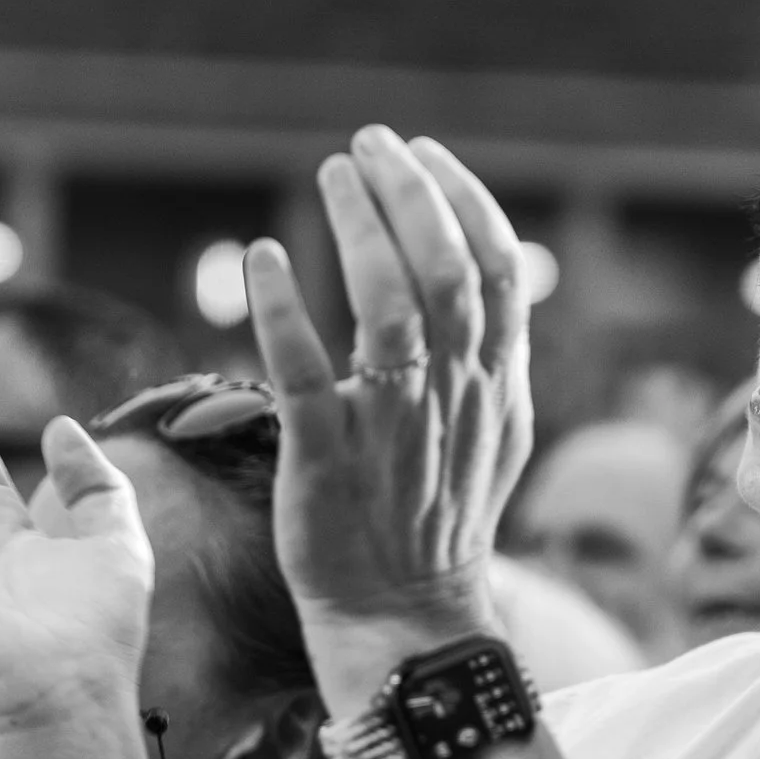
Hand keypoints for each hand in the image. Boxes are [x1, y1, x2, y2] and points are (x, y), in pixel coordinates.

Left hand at [243, 128, 531, 694]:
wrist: (406, 613)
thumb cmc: (437, 516)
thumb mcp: (496, 431)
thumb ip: (494, 355)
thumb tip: (490, 277)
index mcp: (496, 384)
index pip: (497, 269)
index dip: (463, 198)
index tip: (422, 154)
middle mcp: (454, 398)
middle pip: (448, 271)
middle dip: (410, 193)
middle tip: (367, 144)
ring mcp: (394, 430)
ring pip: (390, 309)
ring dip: (359, 228)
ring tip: (332, 174)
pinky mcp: (329, 462)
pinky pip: (306, 377)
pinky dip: (282, 310)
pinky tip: (262, 258)